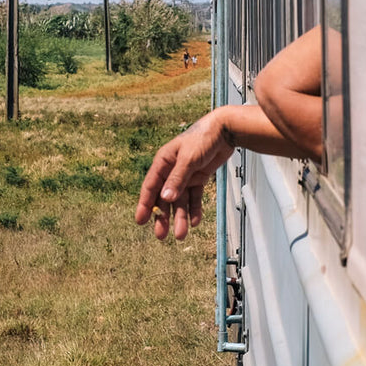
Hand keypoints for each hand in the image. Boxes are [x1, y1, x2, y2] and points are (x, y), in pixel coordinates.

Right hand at [135, 109, 234, 239]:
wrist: (225, 131)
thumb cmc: (202, 137)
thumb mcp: (188, 159)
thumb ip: (177, 179)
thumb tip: (165, 198)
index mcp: (163, 162)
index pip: (150, 187)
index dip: (145, 204)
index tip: (140, 221)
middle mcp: (172, 170)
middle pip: (164, 198)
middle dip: (162, 216)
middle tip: (160, 235)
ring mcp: (185, 175)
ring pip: (180, 201)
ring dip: (180, 217)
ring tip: (181, 234)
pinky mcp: (198, 178)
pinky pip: (194, 197)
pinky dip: (195, 209)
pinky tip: (195, 221)